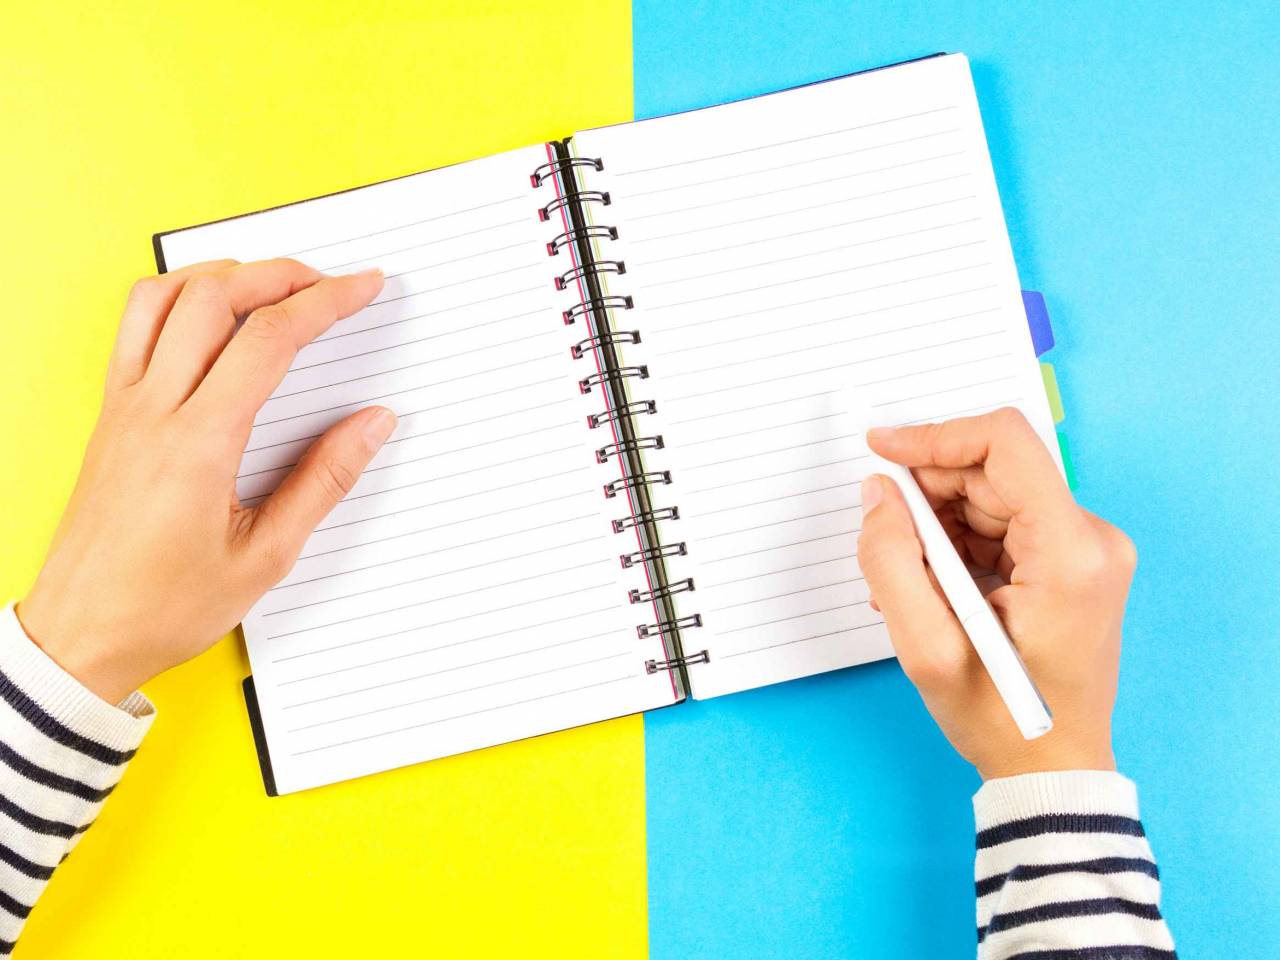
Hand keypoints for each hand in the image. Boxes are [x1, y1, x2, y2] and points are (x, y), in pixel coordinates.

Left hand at [18, 259, 395, 703]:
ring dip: (226, 276)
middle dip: (283, 274)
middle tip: (329, 283)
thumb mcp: (266, 556)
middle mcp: (154, 410)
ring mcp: (124, 407)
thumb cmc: (165, 605)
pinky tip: (210, 315)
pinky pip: (134, 326)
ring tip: (273, 287)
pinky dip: (178, 298)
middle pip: (217, 296)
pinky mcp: (110, 415)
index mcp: (199, 443)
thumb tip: (373, 425)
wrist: (81, 634)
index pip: (268, 339)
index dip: (325, 302)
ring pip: (166, 297)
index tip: (363, 287)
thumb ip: (324, 481)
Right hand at [857, 408, 1134, 779]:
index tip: (882, 450)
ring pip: (995, 494)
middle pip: (994, 470)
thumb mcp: (925, 648)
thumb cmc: (999, 720)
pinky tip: (932, 583)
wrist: (1052, 768)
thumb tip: (878, 493)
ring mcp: (1089, 550)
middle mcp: (1092, 540)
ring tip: (905, 579)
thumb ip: (891, 560)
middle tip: (885, 536)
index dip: (935, 436)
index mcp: (1070, 555)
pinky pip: (1006, 521)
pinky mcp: (1076, 561)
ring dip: (939, 522)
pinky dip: (960, 540)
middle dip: (929, 493)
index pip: (1005, 445)